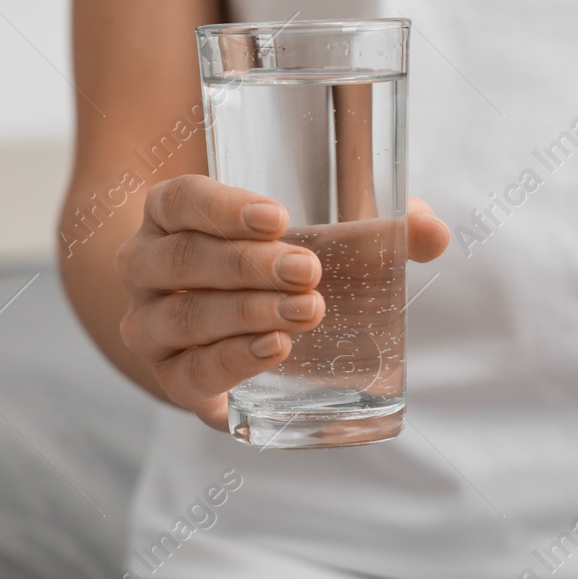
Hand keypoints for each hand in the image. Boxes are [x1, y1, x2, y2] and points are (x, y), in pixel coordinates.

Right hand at [115, 174, 449, 429]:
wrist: (209, 322)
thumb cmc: (268, 260)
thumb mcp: (312, 233)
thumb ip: (373, 227)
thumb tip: (433, 231)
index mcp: (170, 214)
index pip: (181, 200)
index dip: (223, 207)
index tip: (278, 217)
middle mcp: (143, 265)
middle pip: (183, 260)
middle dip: (248, 266)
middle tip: (309, 271)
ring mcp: (149, 325)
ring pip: (184, 318)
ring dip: (246, 314)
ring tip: (306, 311)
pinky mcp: (170, 378)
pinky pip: (190, 375)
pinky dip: (232, 363)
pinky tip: (274, 350)